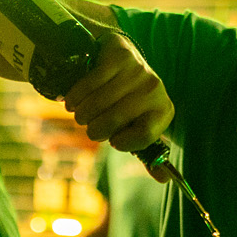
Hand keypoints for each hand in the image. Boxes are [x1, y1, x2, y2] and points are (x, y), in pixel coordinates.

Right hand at [62, 32, 173, 155]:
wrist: (119, 57)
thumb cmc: (127, 101)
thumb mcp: (139, 125)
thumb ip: (149, 154)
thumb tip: (164, 180)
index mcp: (163, 110)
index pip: (143, 137)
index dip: (122, 142)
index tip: (114, 140)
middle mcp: (154, 89)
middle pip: (114, 122)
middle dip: (94, 130)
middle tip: (89, 126)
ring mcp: (137, 70)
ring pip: (98, 104)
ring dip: (81, 114)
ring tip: (80, 114)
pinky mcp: (119, 55)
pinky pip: (89, 84)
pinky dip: (75, 97)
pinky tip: (72, 101)